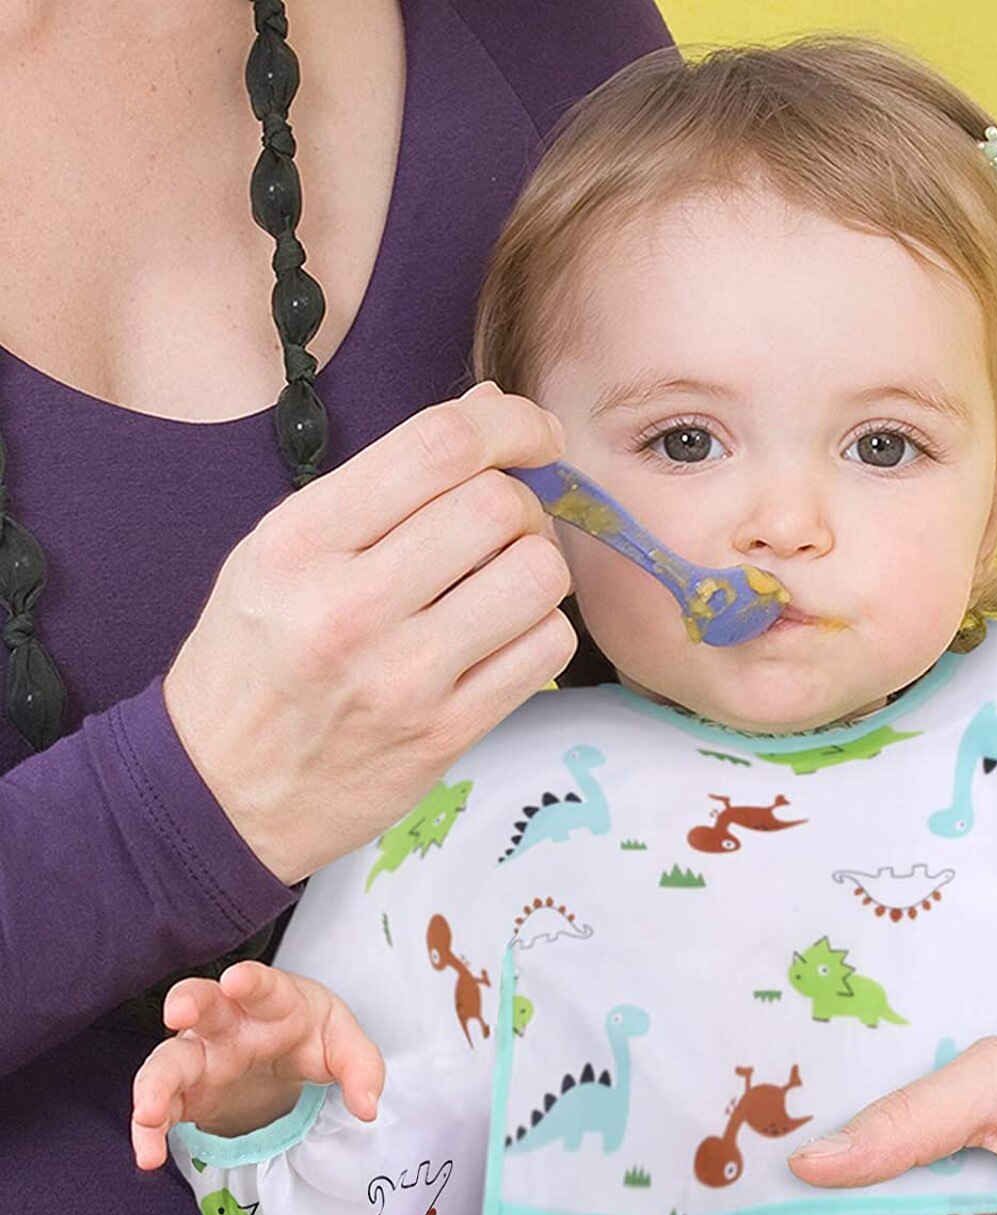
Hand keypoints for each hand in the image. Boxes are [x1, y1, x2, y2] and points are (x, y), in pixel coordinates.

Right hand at [130, 961, 383, 1170]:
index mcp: (272, 1001)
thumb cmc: (310, 1033)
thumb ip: (361, 1068)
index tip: (238, 980)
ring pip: (168, 1061)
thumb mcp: (344, 1044)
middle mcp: (227, 1022)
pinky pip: (159, 1107)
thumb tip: (367, 1108)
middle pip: (201, 1004)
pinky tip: (149, 1154)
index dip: (250, 981)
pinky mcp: (184, 1092)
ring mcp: (200, 1056)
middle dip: (188, 1003)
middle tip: (179, 1012)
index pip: (263, 985)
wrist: (282, 1051)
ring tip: (150, 1112)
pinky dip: (148, 1130)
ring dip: (154, 1084)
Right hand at [164, 381, 575, 884]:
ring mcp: (402, 676)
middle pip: (499, 508)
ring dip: (538, 568)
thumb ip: (382, 485)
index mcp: (299, 542)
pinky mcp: (444, 734)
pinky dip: (542, 630)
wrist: (218, 789)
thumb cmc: (256, 656)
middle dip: (524, 503)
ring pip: (537, 577)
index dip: (510, 425)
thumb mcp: (280, 551)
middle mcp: (348, 605)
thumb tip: (490, 410)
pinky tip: (507, 635)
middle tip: (505, 527)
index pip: (437, 446)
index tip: (532, 435)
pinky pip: (546, 649)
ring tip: (503, 582)